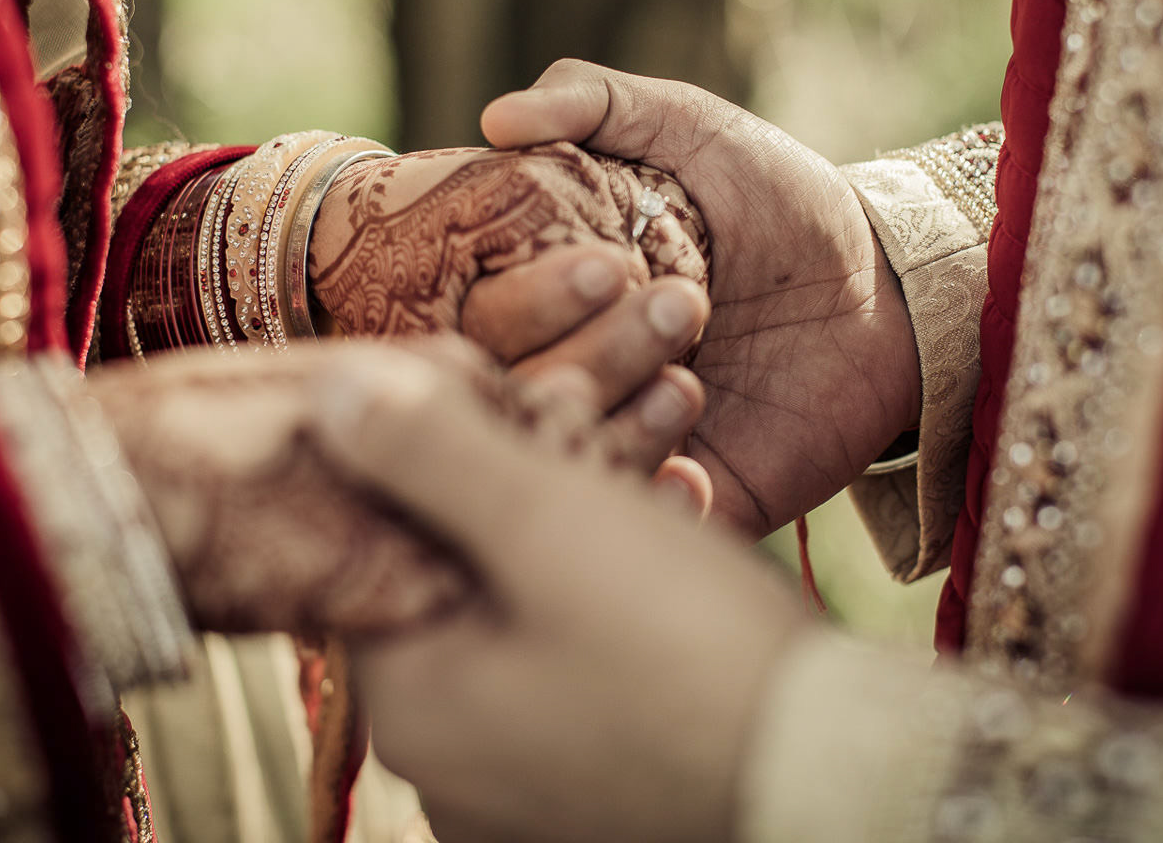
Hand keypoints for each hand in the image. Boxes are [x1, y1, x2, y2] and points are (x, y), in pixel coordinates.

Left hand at [322, 348, 813, 842]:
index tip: (508, 382)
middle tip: (594, 400)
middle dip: (523, 468)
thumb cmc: (688, 649)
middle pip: (456, 567)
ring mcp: (523, 780)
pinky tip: (678, 521)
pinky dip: (615, 583)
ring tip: (656, 450)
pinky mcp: (596, 779)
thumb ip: (425, 452)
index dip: (437, 440)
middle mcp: (447, 761)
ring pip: (526, 603)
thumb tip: (324, 394)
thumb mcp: (547, 521)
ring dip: (580, 513)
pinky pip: (578, 653)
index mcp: (409, 704)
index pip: (377, 538)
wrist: (838, 773)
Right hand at [481, 60, 921, 534]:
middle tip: (681, 305)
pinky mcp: (694, 490)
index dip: (527, 298)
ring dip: (623, 420)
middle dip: (588, 352)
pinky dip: (657, 501)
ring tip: (693, 381)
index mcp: (554, 289)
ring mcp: (629, 432)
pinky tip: (695, 470)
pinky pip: (642, 519)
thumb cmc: (780, 196)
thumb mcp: (692, 127)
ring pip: (573, 456)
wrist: (890, 282)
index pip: (488, 315)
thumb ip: (597, 102)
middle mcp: (574, 364)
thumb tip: (496, 117)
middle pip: (520, 389)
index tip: (606, 264)